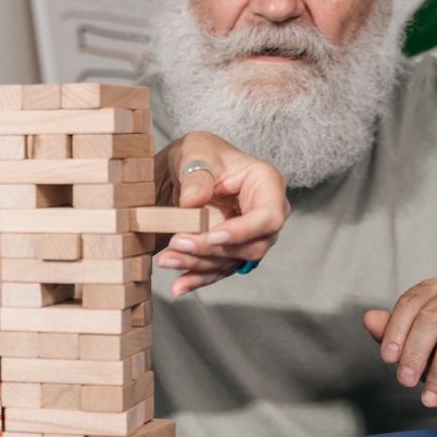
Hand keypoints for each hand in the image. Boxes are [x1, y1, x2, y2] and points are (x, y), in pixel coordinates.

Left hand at [153, 131, 288, 296]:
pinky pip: (218, 270)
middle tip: (178, 243)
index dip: (244, 231)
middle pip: (252, 245)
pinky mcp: (229, 251)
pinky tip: (180, 285)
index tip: (213, 236)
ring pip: (232, 261)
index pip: (269, 216)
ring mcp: (248, 235)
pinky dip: (197, 278)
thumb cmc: (198, 154)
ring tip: (167, 260)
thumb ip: (196, 174)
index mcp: (266, 184)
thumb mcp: (195, 151)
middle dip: (213, 250)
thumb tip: (193, 200)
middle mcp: (264, 213)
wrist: (183, 170)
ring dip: (199, 265)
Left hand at [362, 278, 436, 408]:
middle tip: (405, 381)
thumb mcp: (414, 340)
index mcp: (435, 288)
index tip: (387, 358)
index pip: (410, 303)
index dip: (395, 331)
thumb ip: (391, 330)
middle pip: (431, 321)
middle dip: (414, 355)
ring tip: (429, 399)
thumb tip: (369, 319)